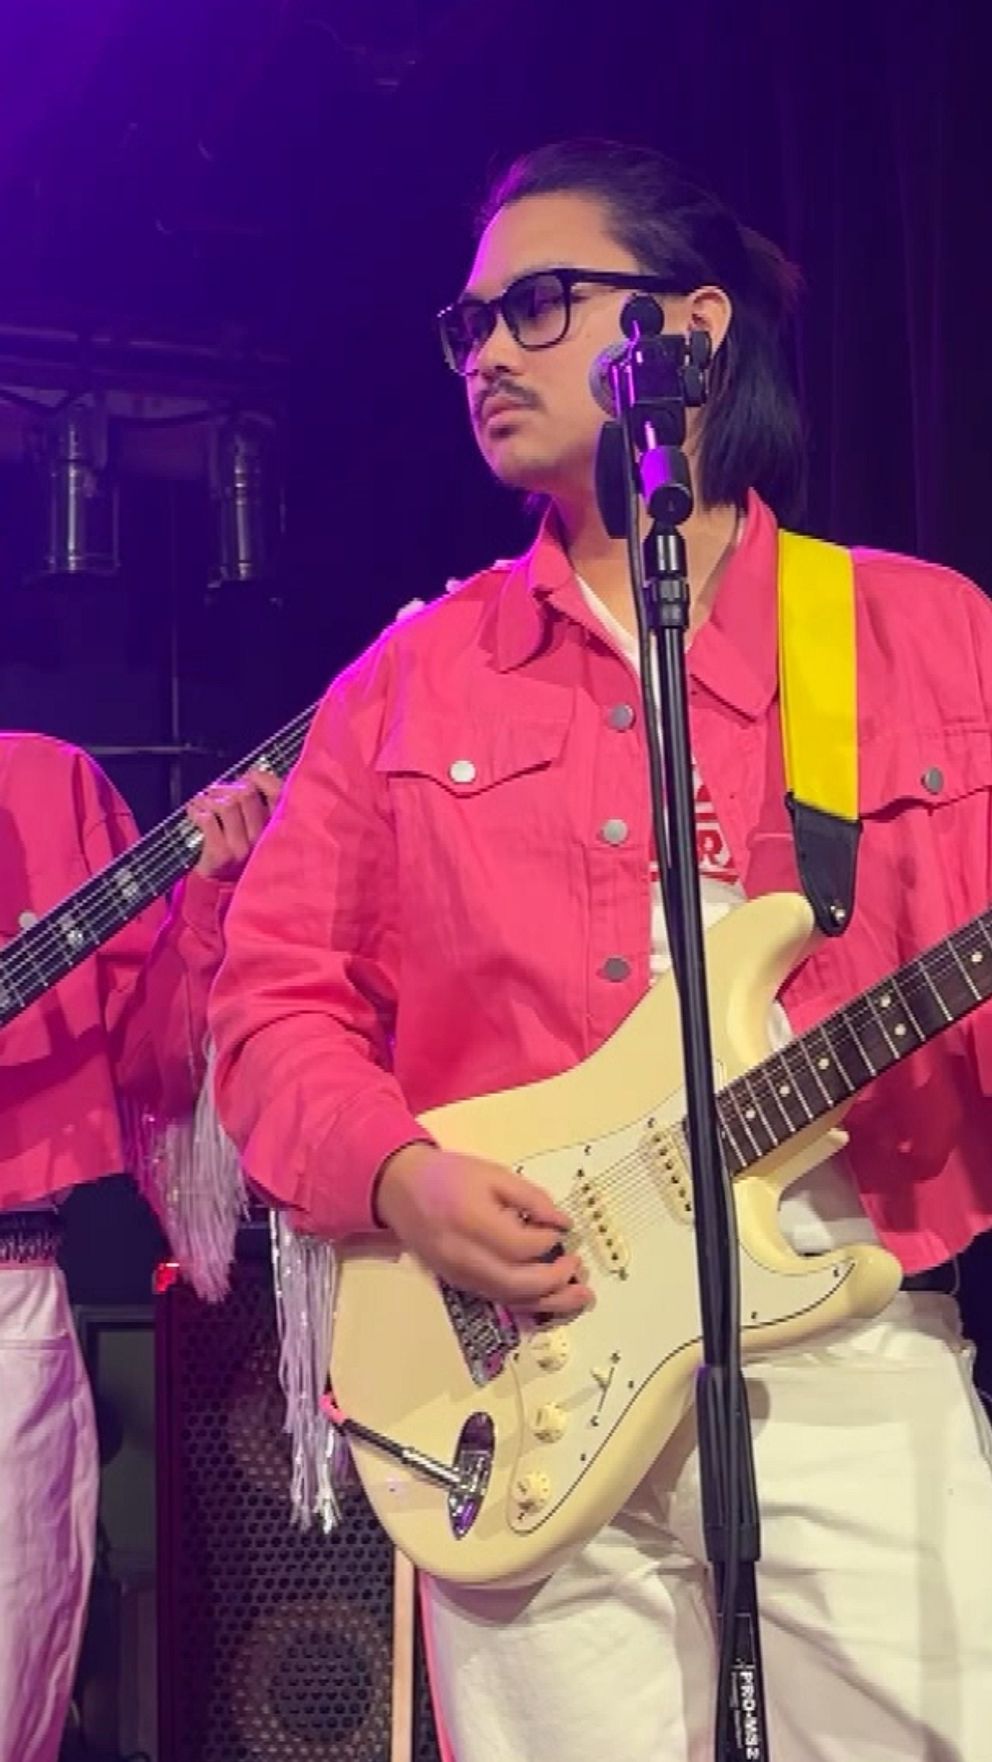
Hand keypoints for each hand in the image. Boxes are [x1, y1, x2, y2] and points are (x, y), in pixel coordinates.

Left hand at [186, 767, 281, 882]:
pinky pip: (207, 819)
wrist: (218, 887)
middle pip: (245, 793)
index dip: (259, 778)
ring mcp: (243, 847)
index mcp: (274, 828)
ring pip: (226, 804)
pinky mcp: (222, 853)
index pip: (277, 792)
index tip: (246, 776)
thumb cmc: (234, 853)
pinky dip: (196, 811)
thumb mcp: (254, 828)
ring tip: (202, 803)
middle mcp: (262, 838)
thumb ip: (255, 804)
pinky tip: (194, 813)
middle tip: (215, 792)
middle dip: (225, 787)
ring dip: (208, 799)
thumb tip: (247, 775)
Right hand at [374, 1143, 593, 1316]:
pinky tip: (550, 1298)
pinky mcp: (459, 1285)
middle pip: (518, 1284)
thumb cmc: (449, 1176)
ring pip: (510, 1300)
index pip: (521, 1246)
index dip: (548, 1241)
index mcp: (472, 1222)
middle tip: (579, 1268)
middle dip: (556, 1282)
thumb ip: (531, 1198)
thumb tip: (563, 1224)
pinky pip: (498, 1300)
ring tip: (580, 1296)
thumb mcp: (493, 1173)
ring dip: (550, 1302)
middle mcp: (464, 1257)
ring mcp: (460, 1276)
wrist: (400, 1190)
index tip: (561, 1230)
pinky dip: (528, 1303)